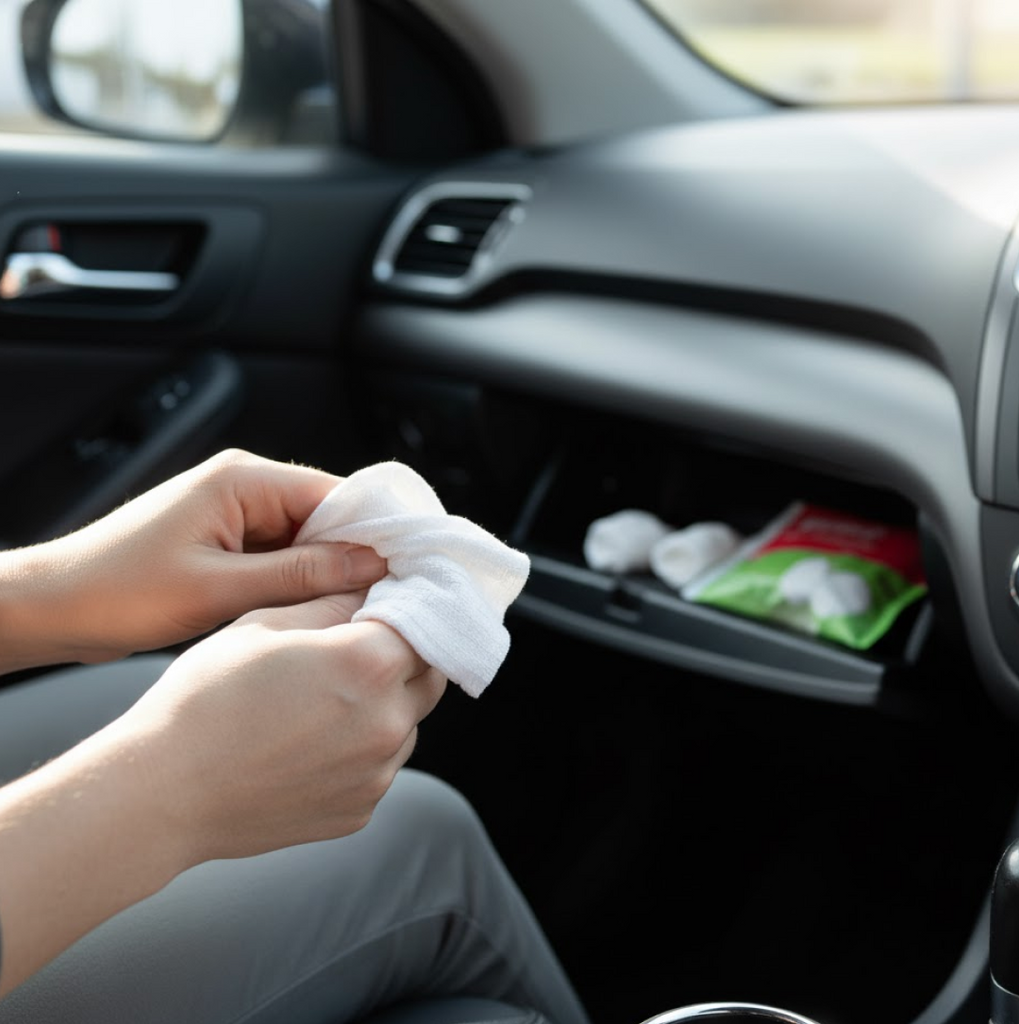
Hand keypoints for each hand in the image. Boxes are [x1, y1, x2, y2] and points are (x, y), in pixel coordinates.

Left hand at [0, 449, 387, 668]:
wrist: (55, 606)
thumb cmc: (120, 592)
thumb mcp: (218, 588)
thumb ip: (300, 573)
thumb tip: (371, 564)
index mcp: (244, 480)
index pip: (337, 495)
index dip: (378, 531)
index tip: (411, 569)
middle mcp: (245, 486)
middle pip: (328, 516)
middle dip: (355, 555)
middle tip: (387, 601)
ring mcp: (236, 513)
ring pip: (308, 539)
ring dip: (327, 571)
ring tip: (353, 612)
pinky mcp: (228, 540)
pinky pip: (282, 555)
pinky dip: (300, 580)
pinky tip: (313, 611)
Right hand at [0, 590, 445, 991]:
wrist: (165, 792)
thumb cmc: (205, 699)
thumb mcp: (263, 624)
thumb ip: (331, 602)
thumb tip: (370, 589)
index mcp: (369, 664)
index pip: (424, 623)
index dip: (405, 610)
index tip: (384, 606)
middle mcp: (388, 721)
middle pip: (427, 674)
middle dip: (403, 657)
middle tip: (354, 651)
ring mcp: (378, 772)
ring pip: (407, 722)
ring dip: (384, 705)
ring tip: (320, 704)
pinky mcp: (362, 809)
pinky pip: (380, 765)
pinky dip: (361, 749)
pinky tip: (309, 744)